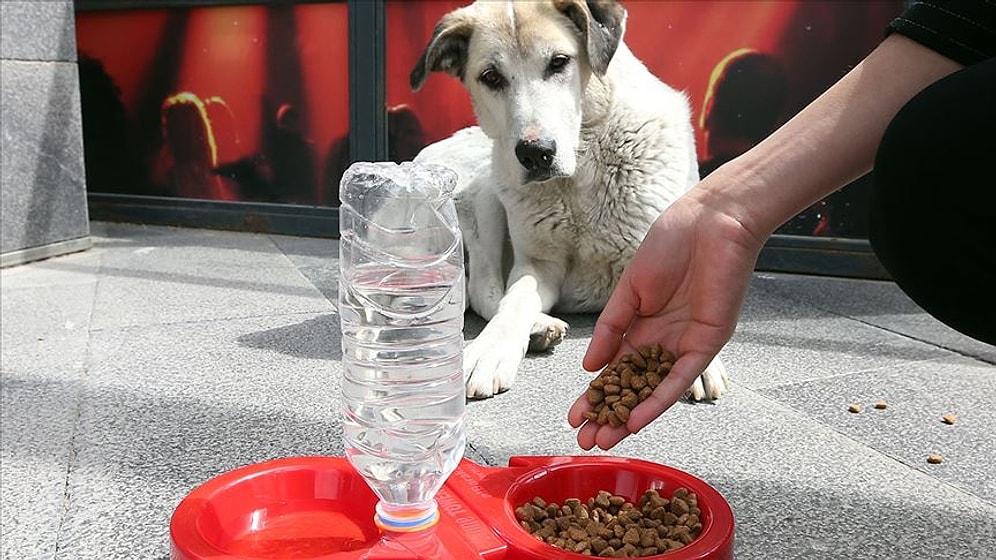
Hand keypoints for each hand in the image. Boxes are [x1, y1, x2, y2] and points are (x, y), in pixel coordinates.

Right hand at [568, 187, 764, 449]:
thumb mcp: (630, 290)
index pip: (614, 369)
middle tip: (583, 440)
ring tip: (604, 440)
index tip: (573, 416)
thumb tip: (589, 366)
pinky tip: (636, 419)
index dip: (594, 394)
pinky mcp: (707, 343)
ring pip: (653, 390)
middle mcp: (664, 341)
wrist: (712, 222)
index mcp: (643, 325)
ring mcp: (685, 344)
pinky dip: (658, 399)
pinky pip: (680, 378)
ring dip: (629, 417)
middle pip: (631, 387)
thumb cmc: (672, 244)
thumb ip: (611, 328)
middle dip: (607, 415)